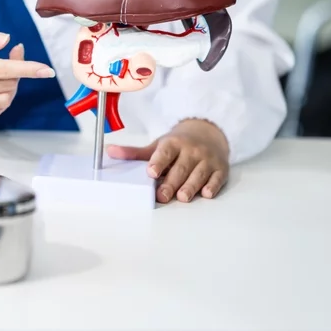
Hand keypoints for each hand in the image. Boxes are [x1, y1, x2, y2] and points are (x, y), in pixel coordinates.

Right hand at [0, 25, 55, 117]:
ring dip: (13, 85)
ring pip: (2, 101)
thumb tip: (6, 42)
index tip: (47, 70)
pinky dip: (3, 99)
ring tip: (7, 69)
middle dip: (20, 70)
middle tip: (15, 52)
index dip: (28, 69)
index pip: (2, 70)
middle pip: (5, 86)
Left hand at [106, 119, 229, 202]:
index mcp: (174, 143)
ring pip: (198, 174)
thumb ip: (135, 153)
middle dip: (171, 182)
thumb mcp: (157, 145)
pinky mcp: (220, 169)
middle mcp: (192, 150)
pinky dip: (212, 186)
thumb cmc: (179, 144)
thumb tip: (109, 152)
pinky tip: (206, 193)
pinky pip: (217, 178)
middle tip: (162, 195)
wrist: (208, 132)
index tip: (151, 172)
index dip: (158, 162)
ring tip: (182, 197)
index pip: (165, 152)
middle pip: (181, 168)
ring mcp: (207, 160)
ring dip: (191, 186)